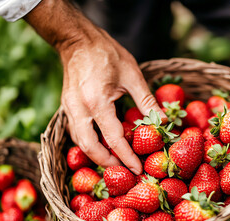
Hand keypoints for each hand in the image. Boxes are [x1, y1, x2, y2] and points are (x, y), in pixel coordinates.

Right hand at [24, 0, 164, 173]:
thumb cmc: (107, 54)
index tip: (138, 170)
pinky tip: (102, 144)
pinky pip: (75, 132)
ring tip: (116, 161)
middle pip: (89, 148)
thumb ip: (147, 101)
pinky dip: (89, 143)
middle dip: (108, 163)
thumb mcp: (133, 75)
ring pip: (79, 142)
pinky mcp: (66, 107)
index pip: (113, 139)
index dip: (127, 157)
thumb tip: (162, 120)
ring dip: (96, 155)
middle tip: (125, 170)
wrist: (78, 40)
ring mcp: (69, 109)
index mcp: (97, 101)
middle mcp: (78, 109)